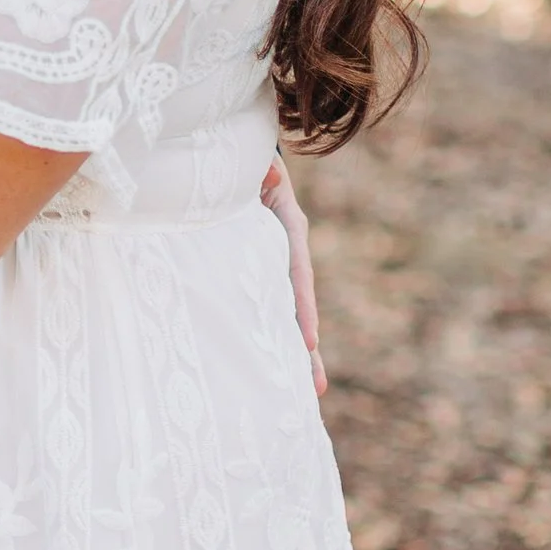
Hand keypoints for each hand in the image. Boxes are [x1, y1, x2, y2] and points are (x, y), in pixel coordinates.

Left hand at [261, 157, 324, 395]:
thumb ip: (259, 171)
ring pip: (283, 312)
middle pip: (298, 304)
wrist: (235, 154)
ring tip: (305, 395)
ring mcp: (273, 264)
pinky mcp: (259, 271)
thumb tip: (268, 172)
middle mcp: (285, 251)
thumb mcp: (249, 162)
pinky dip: (270, 334)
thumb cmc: (239, 157)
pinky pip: (266, 306)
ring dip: (292, 352)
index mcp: (286, 226)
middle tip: (315, 390)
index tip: (308, 341)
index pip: (297, 272)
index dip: (303, 306)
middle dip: (306, 349)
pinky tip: (272, 368)